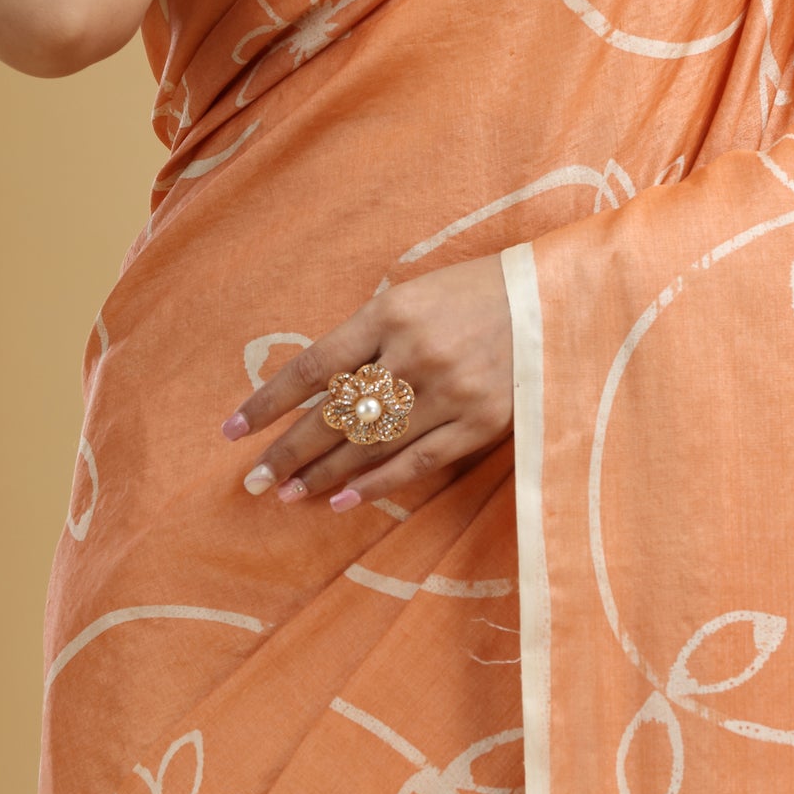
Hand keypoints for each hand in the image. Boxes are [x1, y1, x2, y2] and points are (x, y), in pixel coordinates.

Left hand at [223, 256, 514, 514]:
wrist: (560, 299)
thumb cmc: (476, 293)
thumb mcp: (415, 295)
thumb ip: (369, 336)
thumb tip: (314, 389)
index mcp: (392, 313)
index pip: (313, 366)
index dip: (269, 402)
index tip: (233, 431)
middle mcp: (416, 353)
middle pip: (334, 413)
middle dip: (288, 452)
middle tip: (252, 481)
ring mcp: (450, 392)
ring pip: (370, 444)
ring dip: (323, 474)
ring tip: (288, 495)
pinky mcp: (481, 423)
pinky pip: (417, 462)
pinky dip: (377, 484)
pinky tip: (342, 500)